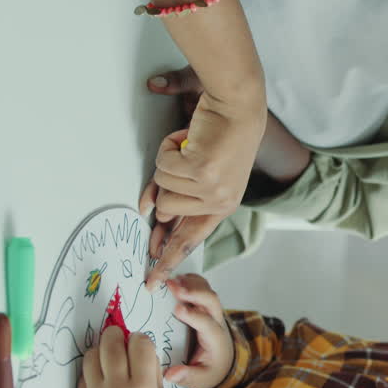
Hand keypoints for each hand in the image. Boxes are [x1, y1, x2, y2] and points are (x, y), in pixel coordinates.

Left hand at [74, 325, 162, 387]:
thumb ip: (150, 368)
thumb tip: (135, 342)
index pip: (140, 344)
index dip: (140, 340)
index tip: (138, 344)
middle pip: (111, 343)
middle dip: (116, 335)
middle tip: (118, 338)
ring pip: (92, 354)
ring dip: (101, 352)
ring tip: (108, 361)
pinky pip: (83, 374)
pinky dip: (92, 371)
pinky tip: (101, 379)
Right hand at [138, 145, 229, 290]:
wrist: (237, 107)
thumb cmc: (219, 136)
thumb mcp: (200, 171)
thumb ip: (176, 193)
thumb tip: (150, 210)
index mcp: (221, 206)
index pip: (190, 240)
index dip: (168, 259)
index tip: (153, 280)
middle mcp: (218, 202)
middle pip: (166, 209)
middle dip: (163, 185)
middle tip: (189, 167)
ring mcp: (211, 189)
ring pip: (162, 184)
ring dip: (169, 160)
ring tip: (191, 145)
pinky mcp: (201, 171)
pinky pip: (163, 164)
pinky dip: (169, 145)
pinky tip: (189, 137)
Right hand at [161, 274, 232, 387]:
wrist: (224, 361)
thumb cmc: (211, 369)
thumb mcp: (202, 379)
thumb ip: (188, 377)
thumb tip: (170, 374)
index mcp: (216, 339)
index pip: (207, 324)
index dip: (194, 315)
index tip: (178, 309)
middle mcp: (217, 321)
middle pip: (211, 301)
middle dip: (194, 292)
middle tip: (174, 287)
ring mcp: (212, 310)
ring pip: (207, 290)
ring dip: (191, 283)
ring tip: (171, 279)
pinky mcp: (206, 305)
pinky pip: (202, 287)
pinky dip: (190, 280)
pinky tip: (176, 277)